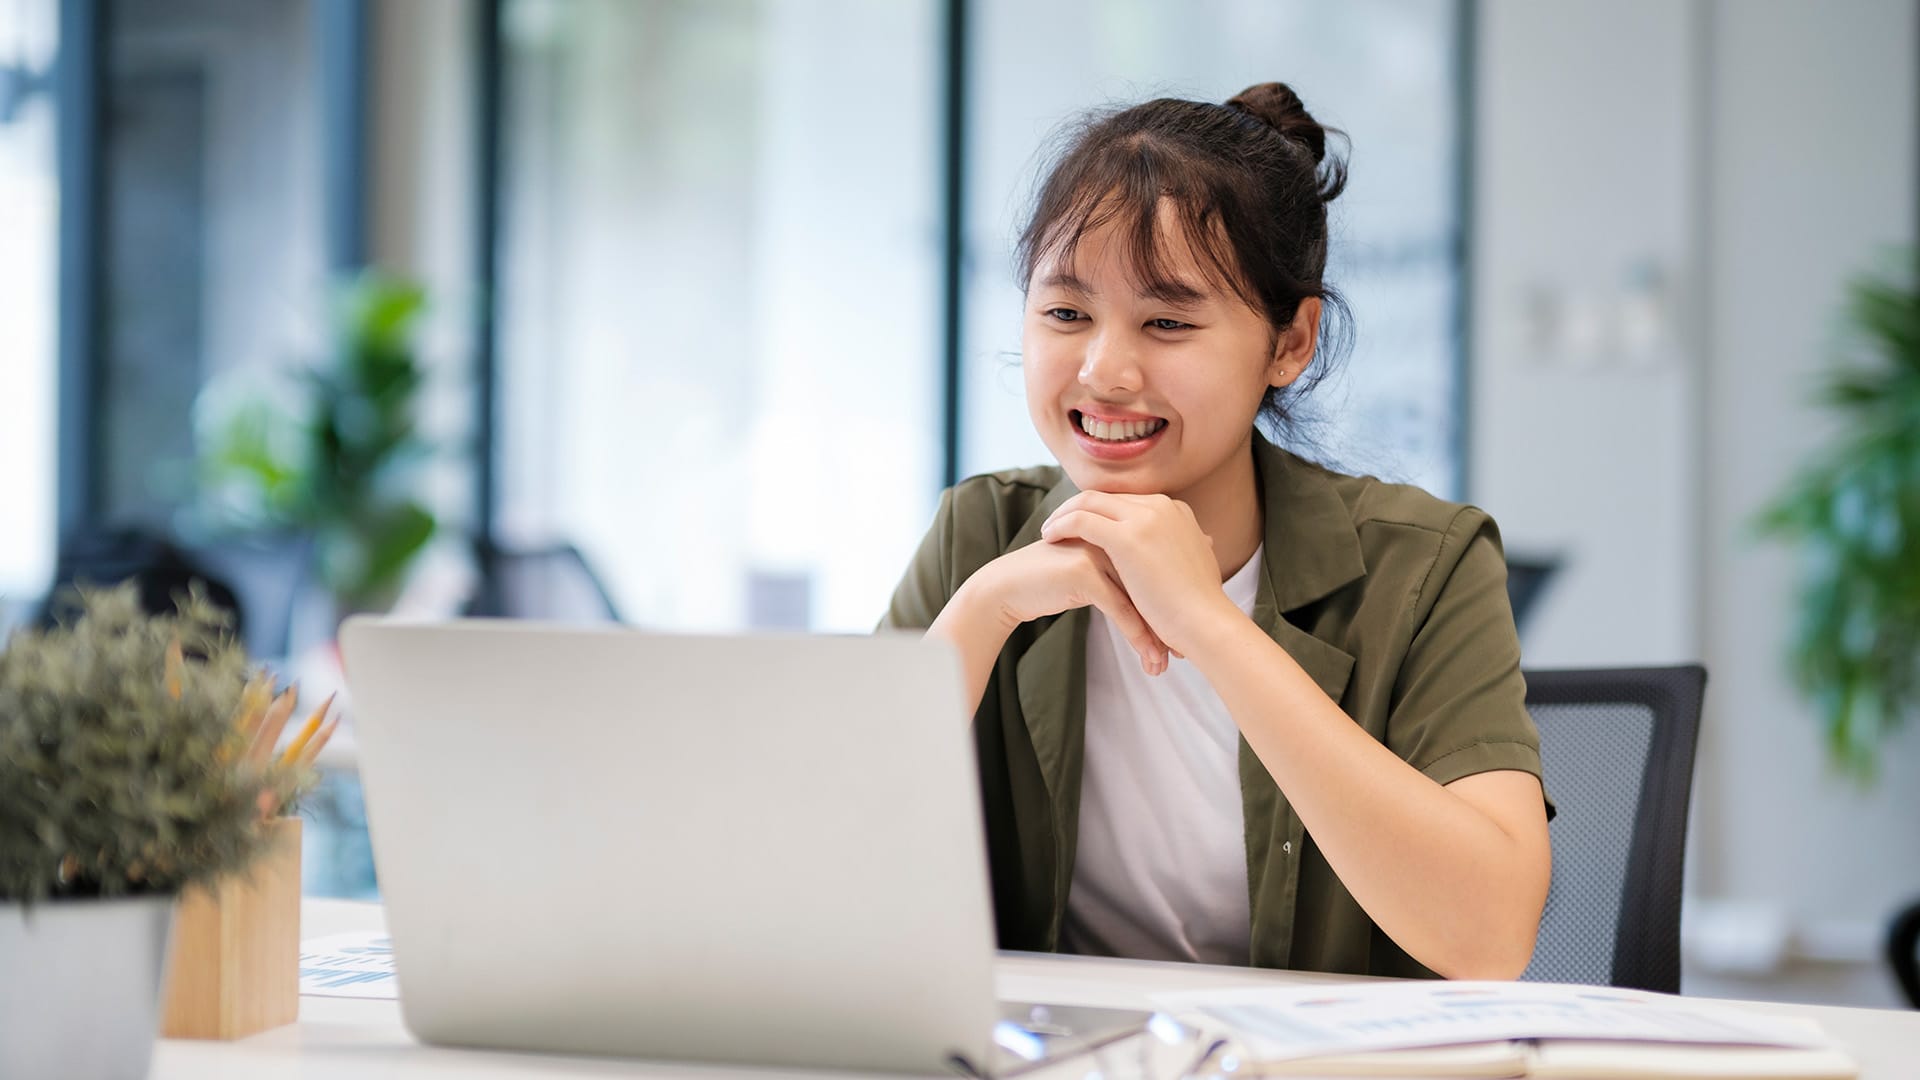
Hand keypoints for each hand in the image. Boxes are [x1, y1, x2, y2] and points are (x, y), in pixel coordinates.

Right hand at [972, 536, 1172, 675]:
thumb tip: (1154, 596)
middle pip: (1152, 581)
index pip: (1156, 567)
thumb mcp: (1094, 574)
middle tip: (1181, 653)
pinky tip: (1148, 656)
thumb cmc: (1051, 582)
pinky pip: (1119, 607)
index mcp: (1119, 530)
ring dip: (1155, 634)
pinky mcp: (1084, 571)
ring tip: (1164, 663)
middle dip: (1168, 621)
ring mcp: (1099, 551)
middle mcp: (1113, 535)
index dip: (1171, 602)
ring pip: (1139, 597)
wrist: (1008, 587)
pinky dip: (1136, 634)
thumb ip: (1122, 574)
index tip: (1183, 633)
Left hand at [1038, 491, 1240, 656]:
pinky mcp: (1128, 537)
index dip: (1100, 510)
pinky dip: (1062, 525)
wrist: (1207, 622)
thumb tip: (1178, 554)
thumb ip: (1179, 550)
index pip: (1126, 500)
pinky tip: (1049, 538)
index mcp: (1176, 510)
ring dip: (1064, 513)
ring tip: (1048, 532)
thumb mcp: (1191, 566)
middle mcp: (1161, 506)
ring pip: (1089, 501)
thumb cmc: (1199, 606)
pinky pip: (1082, 520)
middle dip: (1077, 507)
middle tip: (1056, 524)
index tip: (1081, 524)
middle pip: (1106, 495)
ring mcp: (1145, 518)